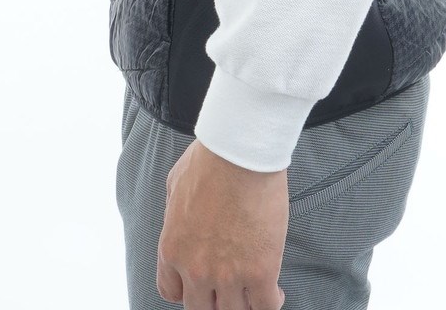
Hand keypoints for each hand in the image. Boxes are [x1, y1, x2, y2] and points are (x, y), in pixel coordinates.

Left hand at [156, 137, 288, 308]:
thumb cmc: (212, 158)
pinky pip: (264, 307)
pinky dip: (270, 303)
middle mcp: (196, 269)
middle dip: (215, 301)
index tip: (201, 284)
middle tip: (230, 288)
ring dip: (243, 304)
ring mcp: (228, 274)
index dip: (187, 290)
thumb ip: (175, 212)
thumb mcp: (176, 183)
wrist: (241, 151)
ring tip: (254, 292)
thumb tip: (181, 216)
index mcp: (172, 248)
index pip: (170, 291)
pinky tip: (274, 291)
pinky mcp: (261, 271)